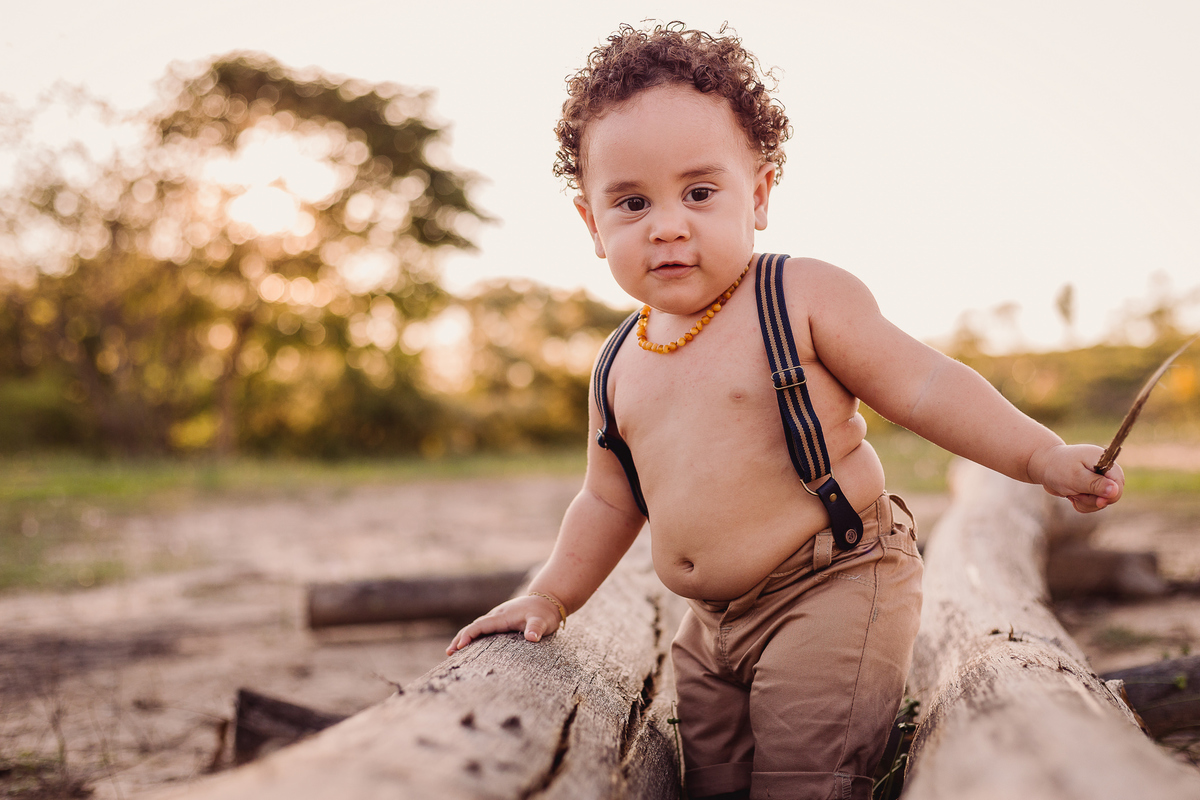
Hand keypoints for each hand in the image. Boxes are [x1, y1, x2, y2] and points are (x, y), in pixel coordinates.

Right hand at [445, 594, 562, 654]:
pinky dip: (473, 636)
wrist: (548, 600)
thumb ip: (536, 628)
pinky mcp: (502, 622)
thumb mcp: (543, 621)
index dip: (469, 635)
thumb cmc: (545, 612)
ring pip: (477, 627)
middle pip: (474, 626)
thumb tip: (532, 637)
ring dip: (465, 638)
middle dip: (461, 638)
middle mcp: (497, 616)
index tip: (459, 647)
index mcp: (503, 616)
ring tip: (453, 652)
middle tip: (449, 653)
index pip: (480, 625)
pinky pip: (483, 629)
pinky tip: (470, 646)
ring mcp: (498, 618)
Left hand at [1032, 443, 1124, 512]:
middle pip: (1112, 495)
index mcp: (1104, 461)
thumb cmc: (1057, 468)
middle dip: (1094, 500)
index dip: (1110, 495)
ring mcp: (1099, 479)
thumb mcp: (1075, 477)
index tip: (1097, 501)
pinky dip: (1082, 503)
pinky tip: (1071, 495)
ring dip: (1086, 502)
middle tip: (1076, 494)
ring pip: (1102, 501)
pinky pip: (1093, 504)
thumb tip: (1115, 490)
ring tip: (1071, 492)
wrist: (1042, 465)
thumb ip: (1095, 484)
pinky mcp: (1092, 488)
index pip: (1118, 483)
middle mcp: (1105, 469)